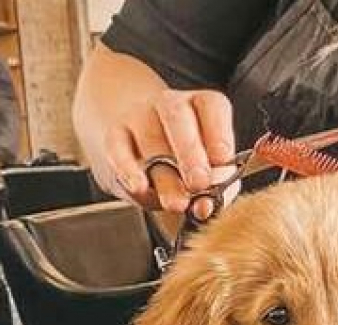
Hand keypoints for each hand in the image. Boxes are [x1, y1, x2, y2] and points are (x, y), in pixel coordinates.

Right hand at [102, 89, 237, 217]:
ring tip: (177, 203)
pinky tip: (139, 187)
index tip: (223, 159)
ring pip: (150, 141)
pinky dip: (128, 169)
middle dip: (190, 154)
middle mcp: (170, 104)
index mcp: (201, 105)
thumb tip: (206, 206)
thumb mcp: (205, 163)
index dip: (219, 132)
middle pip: (177, 119)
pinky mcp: (114, 135)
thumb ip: (214, 183)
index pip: (212, 106)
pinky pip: (118, 149)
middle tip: (200, 183)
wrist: (136, 139)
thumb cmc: (183, 155)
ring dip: (165, 177)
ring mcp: (139, 116)